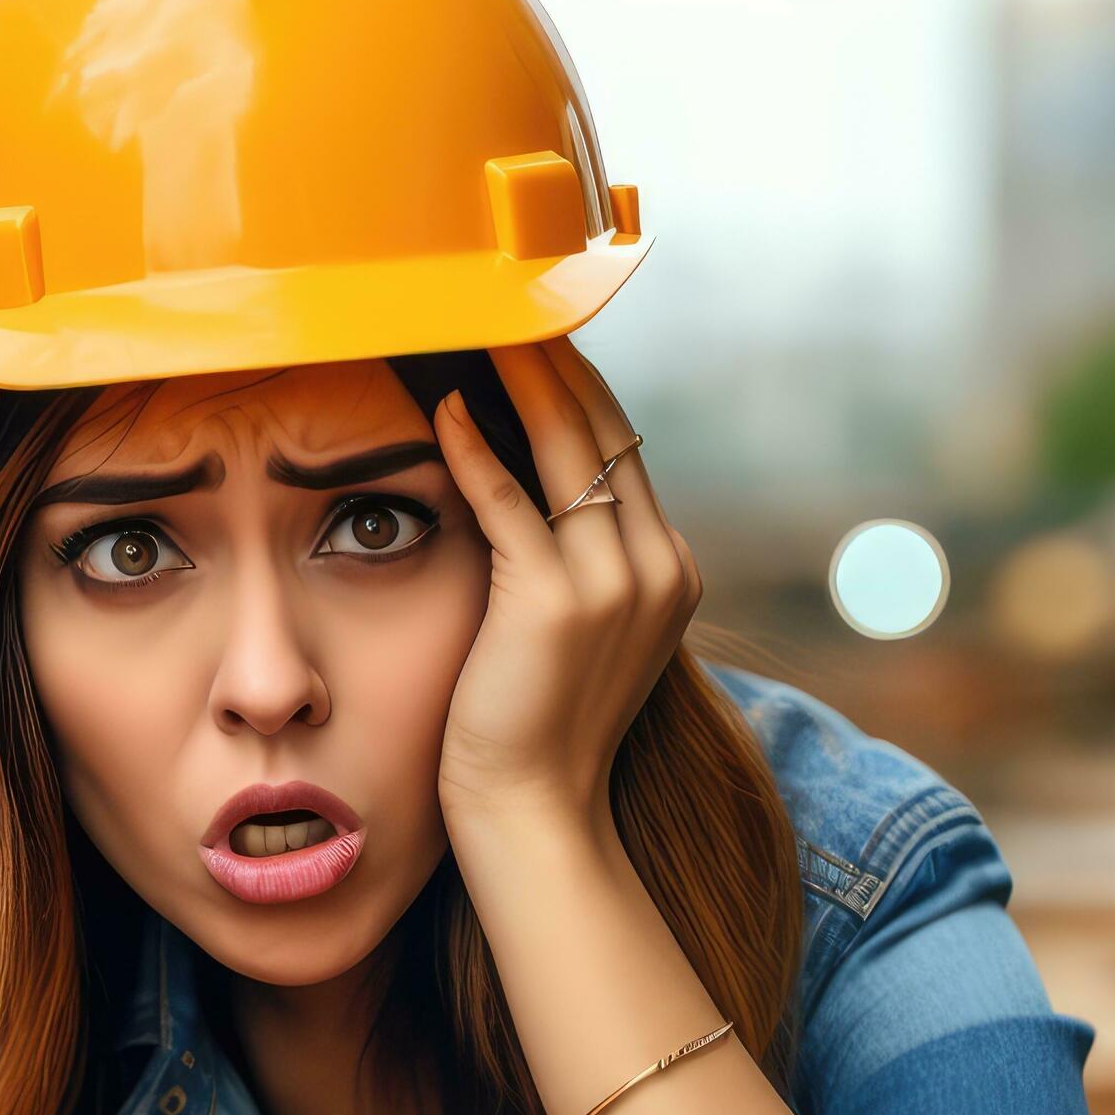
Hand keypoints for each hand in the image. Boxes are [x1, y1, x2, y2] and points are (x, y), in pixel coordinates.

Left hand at [429, 338, 702, 835]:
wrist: (535, 811)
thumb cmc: (533, 724)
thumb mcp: (577, 629)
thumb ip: (571, 558)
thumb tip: (524, 478)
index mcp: (669, 570)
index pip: (623, 448)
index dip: (578, 387)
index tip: (534, 334)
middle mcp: (657, 567)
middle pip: (604, 431)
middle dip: (553, 362)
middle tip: (502, 303)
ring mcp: (613, 584)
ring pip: (566, 450)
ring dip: (519, 383)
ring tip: (475, 329)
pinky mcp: (553, 602)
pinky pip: (509, 501)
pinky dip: (475, 450)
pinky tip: (445, 412)